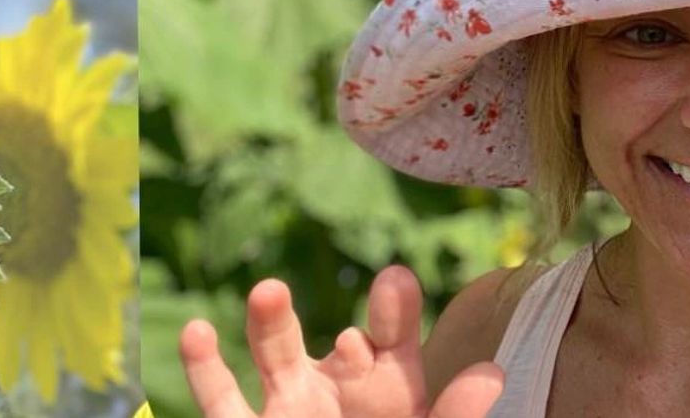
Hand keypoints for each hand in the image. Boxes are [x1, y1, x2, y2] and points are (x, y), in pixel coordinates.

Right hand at [180, 266, 504, 417]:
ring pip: (277, 356)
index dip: (397, 313)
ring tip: (269, 291)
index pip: (397, 341)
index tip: (396, 284)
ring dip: (272, 322)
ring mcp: (289, 406)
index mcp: (391, 387)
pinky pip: (220, 399)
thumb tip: (492, 374)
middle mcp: (340, 386)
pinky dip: (204, 366)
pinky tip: (196, 331)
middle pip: (343, 348)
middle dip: (342, 333)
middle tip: (348, 330)